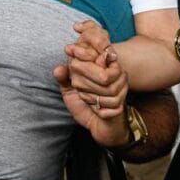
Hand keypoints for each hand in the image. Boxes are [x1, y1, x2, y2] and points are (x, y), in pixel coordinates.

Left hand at [54, 20, 128, 146]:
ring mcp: (121, 91)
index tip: (70, 54)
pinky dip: (95, 107)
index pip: (100, 54)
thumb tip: (58, 68)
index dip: (85, 54)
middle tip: (78, 87)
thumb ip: (65, 77)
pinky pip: (106, 105)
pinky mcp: (119, 107)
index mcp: (107, 66)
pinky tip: (93, 107)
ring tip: (85, 97)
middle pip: (102, 74)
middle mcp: (118, 76)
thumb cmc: (85, 103)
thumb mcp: (70, 88)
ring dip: (89, 95)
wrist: (99, 125)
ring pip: (105, 88)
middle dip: (85, 81)